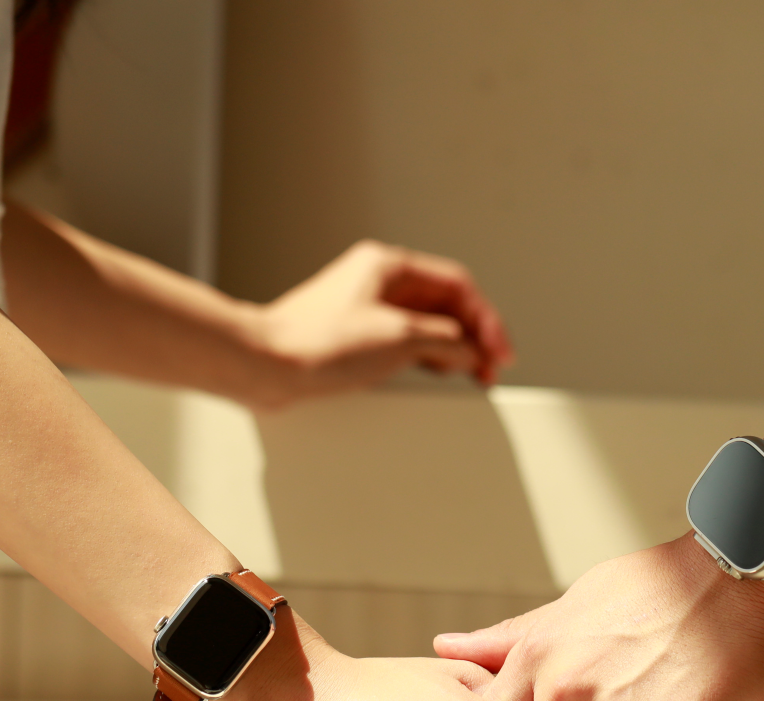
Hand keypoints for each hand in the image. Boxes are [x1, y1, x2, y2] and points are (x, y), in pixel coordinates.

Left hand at [249, 240, 514, 406]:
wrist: (264, 365)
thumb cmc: (317, 343)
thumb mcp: (400, 339)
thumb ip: (447, 341)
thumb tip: (471, 348)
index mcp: (388, 265)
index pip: (457, 285)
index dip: (487, 320)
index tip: (499, 352)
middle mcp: (377, 281)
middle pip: (443, 303)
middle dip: (472, 335)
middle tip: (488, 368)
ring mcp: (364, 307)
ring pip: (425, 323)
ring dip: (451, 348)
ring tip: (468, 374)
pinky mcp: (352, 335)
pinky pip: (403, 340)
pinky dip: (426, 357)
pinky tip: (434, 373)